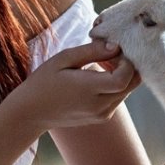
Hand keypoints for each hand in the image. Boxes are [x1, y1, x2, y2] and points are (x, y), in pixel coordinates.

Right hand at [0, 39, 140, 131]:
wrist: (31, 112)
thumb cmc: (44, 82)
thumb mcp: (64, 59)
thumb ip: (92, 52)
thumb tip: (116, 46)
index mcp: (89, 90)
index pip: (124, 78)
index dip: (126, 61)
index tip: (114, 50)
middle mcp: (100, 106)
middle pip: (133, 84)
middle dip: (129, 66)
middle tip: (111, 54)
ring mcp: (102, 115)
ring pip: (128, 90)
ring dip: (123, 75)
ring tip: (102, 64)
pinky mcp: (102, 117)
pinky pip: (119, 97)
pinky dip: (116, 85)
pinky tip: (98, 76)